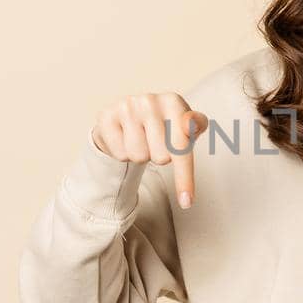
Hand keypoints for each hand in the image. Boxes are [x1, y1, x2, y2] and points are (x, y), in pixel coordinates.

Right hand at [91, 93, 208, 208]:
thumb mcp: (185, 127)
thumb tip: (191, 124)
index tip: (187, 202)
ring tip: (141, 140)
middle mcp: (150, 100)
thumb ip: (196, 126)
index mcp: (174, 101)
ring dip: (141, 156)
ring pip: (139, 157)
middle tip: (155, 143)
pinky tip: (125, 139)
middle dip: (159, 157)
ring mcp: (127, 106)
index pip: (182, 146)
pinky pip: (120, 154)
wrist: (129, 117)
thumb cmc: (165, 127)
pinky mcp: (106, 116)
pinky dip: (124, 154)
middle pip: (161, 157)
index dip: (185, 177)